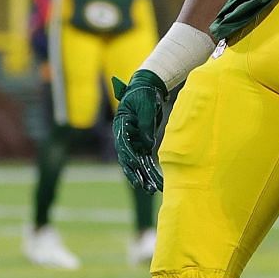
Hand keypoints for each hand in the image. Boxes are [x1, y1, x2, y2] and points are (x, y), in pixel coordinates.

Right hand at [111, 70, 168, 191]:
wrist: (147, 87)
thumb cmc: (144, 93)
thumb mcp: (146, 105)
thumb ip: (145, 124)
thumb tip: (148, 145)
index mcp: (121, 125)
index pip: (124, 144)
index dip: (129, 156)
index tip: (136, 166)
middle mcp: (125, 136)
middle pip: (128, 158)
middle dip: (135, 173)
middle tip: (142, 186)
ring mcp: (133, 141)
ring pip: (137, 162)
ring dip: (145, 176)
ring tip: (152, 190)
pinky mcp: (142, 142)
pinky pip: (146, 159)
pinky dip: (151, 170)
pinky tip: (157, 182)